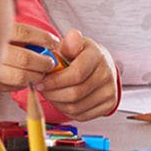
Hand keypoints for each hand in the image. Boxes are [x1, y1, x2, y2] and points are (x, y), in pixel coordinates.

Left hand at [0, 24, 118, 121]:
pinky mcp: (109, 105)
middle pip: (75, 93)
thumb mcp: (72, 45)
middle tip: (42, 89)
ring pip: (76, 107)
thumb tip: (72, 36)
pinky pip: (82, 115)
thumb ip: (69, 43)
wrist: (100, 66)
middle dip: (53, 94)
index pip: (76, 74)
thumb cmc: (81, 55)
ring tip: (51, 94)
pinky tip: (62, 100)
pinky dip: (67, 111)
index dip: (54, 81)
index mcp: (97, 56)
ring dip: (58, 103)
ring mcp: (110, 91)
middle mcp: (107, 74)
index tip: (40, 82)